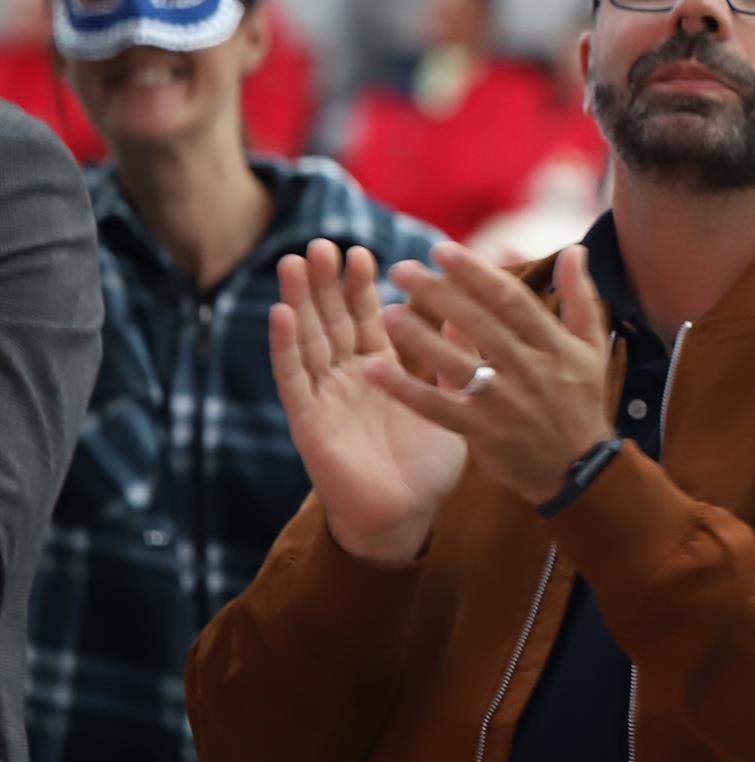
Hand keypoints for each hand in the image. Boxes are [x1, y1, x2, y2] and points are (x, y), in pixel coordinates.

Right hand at [270, 239, 469, 564]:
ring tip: (293, 262)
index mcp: (381, 371)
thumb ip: (455, 358)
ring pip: (307, 340)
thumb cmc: (427, 466)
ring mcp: (324, 396)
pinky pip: (293, 378)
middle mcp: (348, 378)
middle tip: (320, 244)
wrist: (406, 517)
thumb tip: (468, 311)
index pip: (367, 319)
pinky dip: (285, 347)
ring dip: (299, 301)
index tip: (361, 252)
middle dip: (325, 283)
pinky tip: (280, 314)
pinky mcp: (307, 420)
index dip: (362, 287)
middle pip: (331, 321)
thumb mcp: (449, 402)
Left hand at [368, 244, 614, 506]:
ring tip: (387, 312)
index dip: (474, 273)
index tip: (441, 250)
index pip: (510, 300)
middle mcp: (529, 369)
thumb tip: (575, 249)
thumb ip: (581, 297)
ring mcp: (504, 402)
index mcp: (553, 344)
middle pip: (478, 323)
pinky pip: (437, 407)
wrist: (578, 470)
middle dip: (438, 293)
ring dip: (419, 337)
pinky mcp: (483, 432)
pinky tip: (374, 370)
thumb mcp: (591, 348)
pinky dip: (405, 389)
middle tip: (401, 269)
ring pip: (456, 363)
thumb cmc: (581, 402)